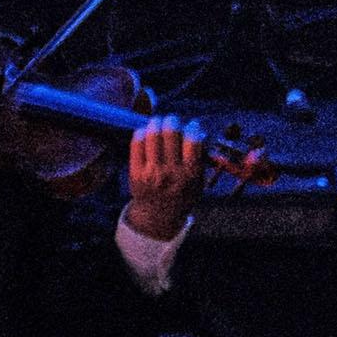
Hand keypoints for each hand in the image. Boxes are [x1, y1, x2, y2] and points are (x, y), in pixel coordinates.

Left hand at [123, 118, 208, 241]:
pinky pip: (137, 142)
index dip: (192, 127)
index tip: (192, 126)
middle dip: (172, 120)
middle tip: (172, 120)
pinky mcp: (136, 171)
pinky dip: (142, 132)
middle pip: (170, 132)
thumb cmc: (181, 196)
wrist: (158, 216)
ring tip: (158, 123)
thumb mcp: (199, 182)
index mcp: (190, 174)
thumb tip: (198, 132)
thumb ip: (200, 159)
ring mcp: (152, 172)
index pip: (192, 140)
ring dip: (156, 123)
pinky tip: (146, 133)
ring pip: (152, 134)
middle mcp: (171, 172)